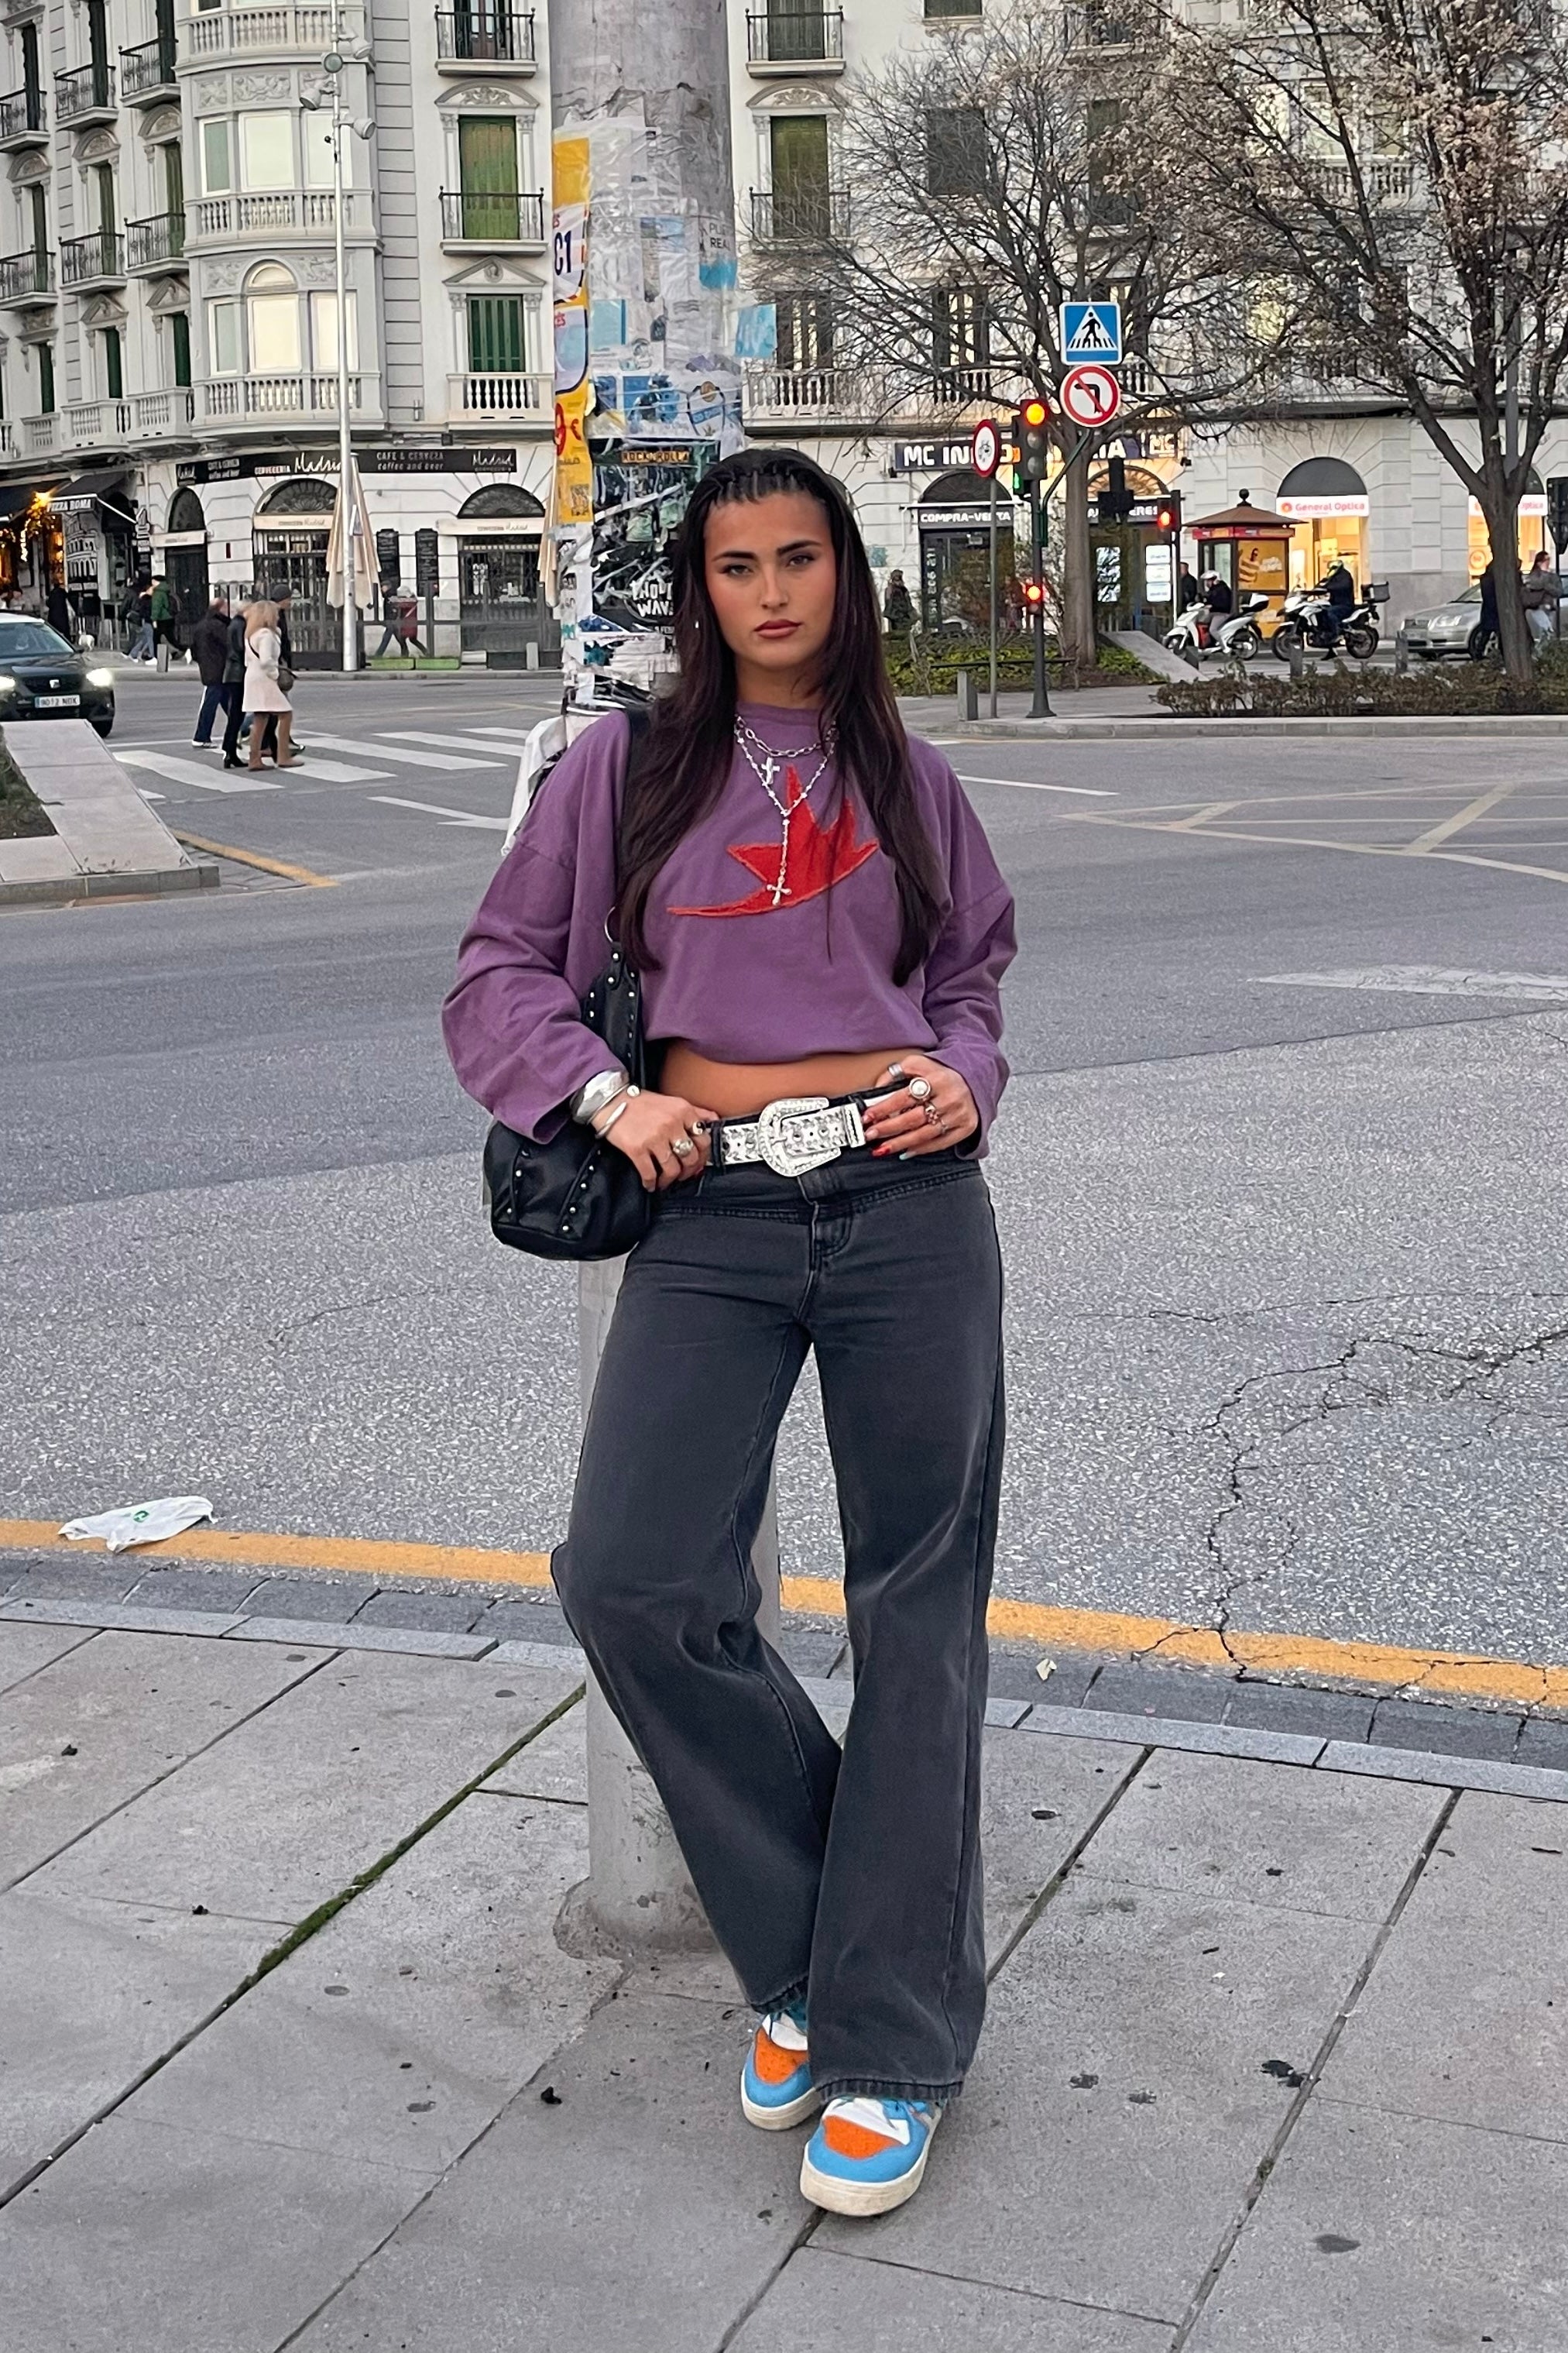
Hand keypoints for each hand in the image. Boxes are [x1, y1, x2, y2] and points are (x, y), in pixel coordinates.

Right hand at [598, 1089, 717, 1190]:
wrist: (610, 1100)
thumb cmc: (640, 1103)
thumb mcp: (672, 1102)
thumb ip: (695, 1112)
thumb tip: (714, 1122)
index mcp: (683, 1111)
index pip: (704, 1140)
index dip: (704, 1156)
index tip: (699, 1163)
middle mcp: (671, 1124)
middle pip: (690, 1158)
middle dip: (688, 1172)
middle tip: (683, 1175)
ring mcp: (654, 1137)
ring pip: (672, 1169)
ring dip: (670, 1180)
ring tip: (666, 1181)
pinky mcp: (637, 1148)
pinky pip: (650, 1173)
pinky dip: (651, 1183)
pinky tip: (650, 1184)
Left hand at [861, 1053, 977, 1158]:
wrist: (974, 1080)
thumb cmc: (941, 1074)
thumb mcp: (919, 1064)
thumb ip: (895, 1073)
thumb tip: (875, 1091)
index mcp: (937, 1079)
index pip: (905, 1096)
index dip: (884, 1108)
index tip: (867, 1116)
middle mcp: (949, 1098)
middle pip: (913, 1118)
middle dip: (887, 1128)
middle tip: (869, 1135)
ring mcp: (958, 1115)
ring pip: (924, 1134)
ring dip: (900, 1143)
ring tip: (882, 1148)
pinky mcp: (965, 1128)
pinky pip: (940, 1143)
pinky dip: (920, 1149)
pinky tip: (905, 1152)